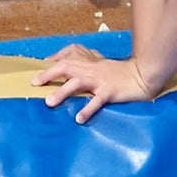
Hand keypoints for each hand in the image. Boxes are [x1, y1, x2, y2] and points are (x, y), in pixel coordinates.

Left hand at [31, 44, 154, 123]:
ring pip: (78, 83)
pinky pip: (97, 101)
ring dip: (62, 91)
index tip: (37, 73)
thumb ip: (86, 65)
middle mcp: (92, 69)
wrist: (142, 75)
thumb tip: (67, 68)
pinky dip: (87, 109)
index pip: (66, 57)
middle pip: (67, 66)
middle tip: (34, 83)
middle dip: (49, 74)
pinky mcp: (110, 91)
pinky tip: (79, 118)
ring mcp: (100, 80)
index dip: (50, 63)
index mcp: (89, 62)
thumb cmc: (120, 73)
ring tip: (49, 103)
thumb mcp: (101, 65)